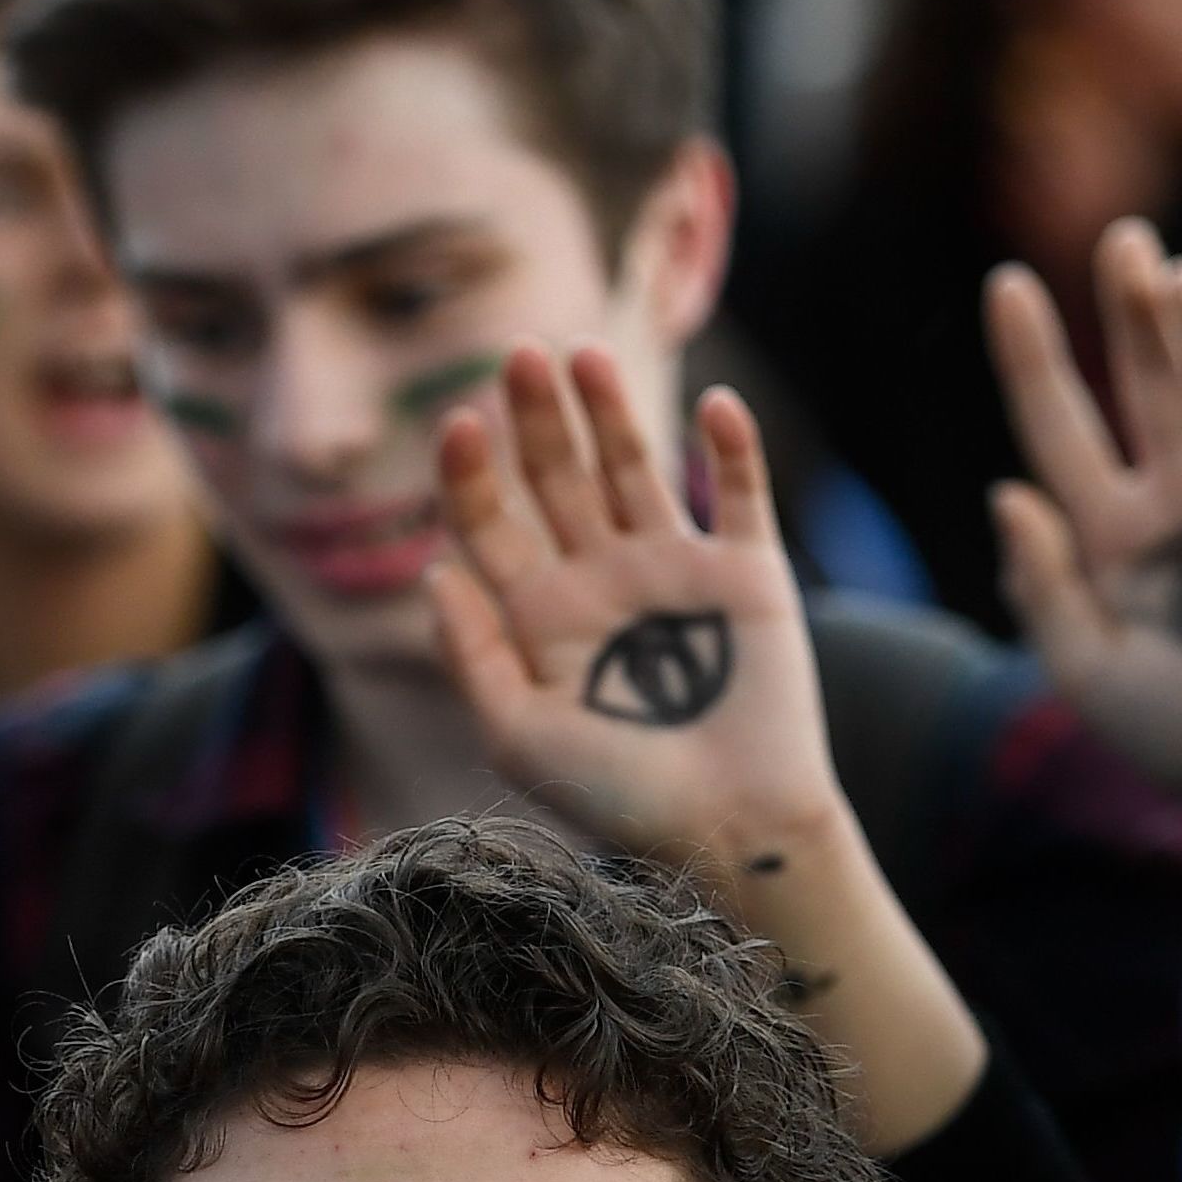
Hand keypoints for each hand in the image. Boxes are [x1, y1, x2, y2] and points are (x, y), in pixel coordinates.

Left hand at [421, 344, 846, 895]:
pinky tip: (712, 403)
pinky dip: (730, 447)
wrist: (728, 828)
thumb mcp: (518, 735)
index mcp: (539, 616)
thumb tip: (434, 571)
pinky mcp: (747, 574)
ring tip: (586, 357)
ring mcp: (674, 570)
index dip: (473, 473)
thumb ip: (471, 654)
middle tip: (519, 353)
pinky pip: (739, 494)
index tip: (459, 424)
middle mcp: (601, 580)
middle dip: (537, 418)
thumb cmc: (617, 796)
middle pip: (557, 478)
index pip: (492, 523)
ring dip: (612, 412)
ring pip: (635, 468)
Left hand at [985, 224, 1181, 812]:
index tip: (1008, 283)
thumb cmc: (1177, 739)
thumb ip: (1045, 588)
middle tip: (1120, 240)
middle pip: (1149, 380)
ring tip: (1180, 282)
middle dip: (1134, 311)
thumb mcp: (1090, 674)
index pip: (1061, 422)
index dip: (1035, 356)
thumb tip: (1006, 493)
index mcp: (1108, 530)